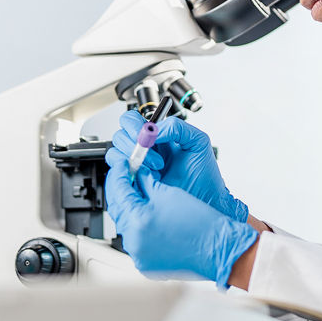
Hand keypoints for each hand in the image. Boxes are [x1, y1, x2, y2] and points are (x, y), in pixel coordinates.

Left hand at [104, 147, 257, 287]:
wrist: (218, 248)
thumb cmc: (201, 223)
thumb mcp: (169, 193)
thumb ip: (145, 182)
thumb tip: (135, 174)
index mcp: (138, 220)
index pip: (118, 189)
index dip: (119, 173)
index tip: (124, 165)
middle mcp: (134, 241)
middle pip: (117, 208)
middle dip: (122, 191)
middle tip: (130, 178)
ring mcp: (139, 255)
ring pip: (125, 225)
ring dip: (130, 209)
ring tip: (141, 197)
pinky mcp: (145, 264)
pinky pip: (135, 241)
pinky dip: (138, 227)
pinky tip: (148, 217)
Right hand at [112, 110, 248, 222]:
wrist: (206, 199)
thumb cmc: (204, 174)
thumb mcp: (197, 141)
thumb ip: (177, 127)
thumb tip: (153, 130)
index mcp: (157, 136)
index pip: (132, 120)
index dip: (133, 125)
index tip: (144, 135)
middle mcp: (144, 150)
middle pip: (120, 136)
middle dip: (133, 144)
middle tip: (152, 154)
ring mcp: (138, 167)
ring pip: (115, 154)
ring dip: (133, 160)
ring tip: (157, 169)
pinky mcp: (134, 184)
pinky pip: (118, 174)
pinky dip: (128, 173)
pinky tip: (146, 178)